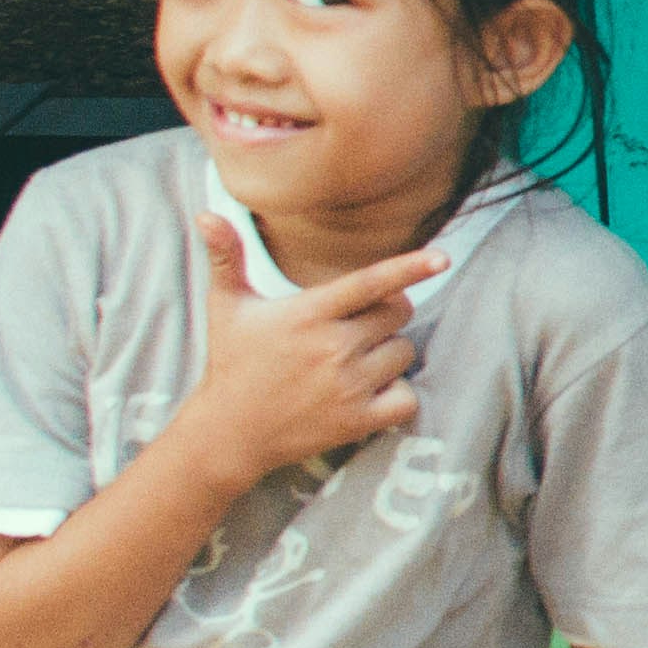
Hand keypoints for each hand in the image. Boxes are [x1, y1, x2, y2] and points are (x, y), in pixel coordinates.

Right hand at [181, 220, 444, 480]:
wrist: (228, 433)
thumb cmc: (232, 362)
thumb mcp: (226, 306)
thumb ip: (226, 257)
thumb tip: (206, 214)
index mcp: (307, 314)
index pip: (369, 283)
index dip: (408, 268)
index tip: (442, 258)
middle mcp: (331, 348)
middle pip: (397, 314)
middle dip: (384, 316)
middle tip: (349, 330)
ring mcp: (347, 386)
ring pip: (404, 352)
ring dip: (388, 353)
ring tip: (348, 363)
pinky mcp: (357, 421)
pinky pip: (407, 397)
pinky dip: (396, 394)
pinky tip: (366, 392)